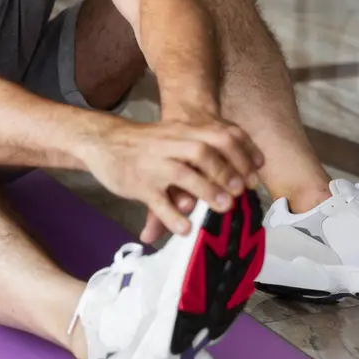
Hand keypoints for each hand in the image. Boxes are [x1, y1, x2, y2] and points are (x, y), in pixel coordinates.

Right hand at [80, 115, 262, 241]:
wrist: (103, 139)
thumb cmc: (147, 143)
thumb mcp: (175, 135)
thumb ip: (203, 149)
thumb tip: (240, 173)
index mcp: (183, 131)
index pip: (220, 134)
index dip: (242, 153)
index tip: (255, 174)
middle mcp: (170, 144)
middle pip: (203, 151)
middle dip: (225, 172)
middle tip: (239, 192)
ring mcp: (153, 163)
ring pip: (183, 173)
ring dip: (207, 190)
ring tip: (223, 208)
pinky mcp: (137, 183)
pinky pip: (157, 200)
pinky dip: (172, 215)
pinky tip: (185, 228)